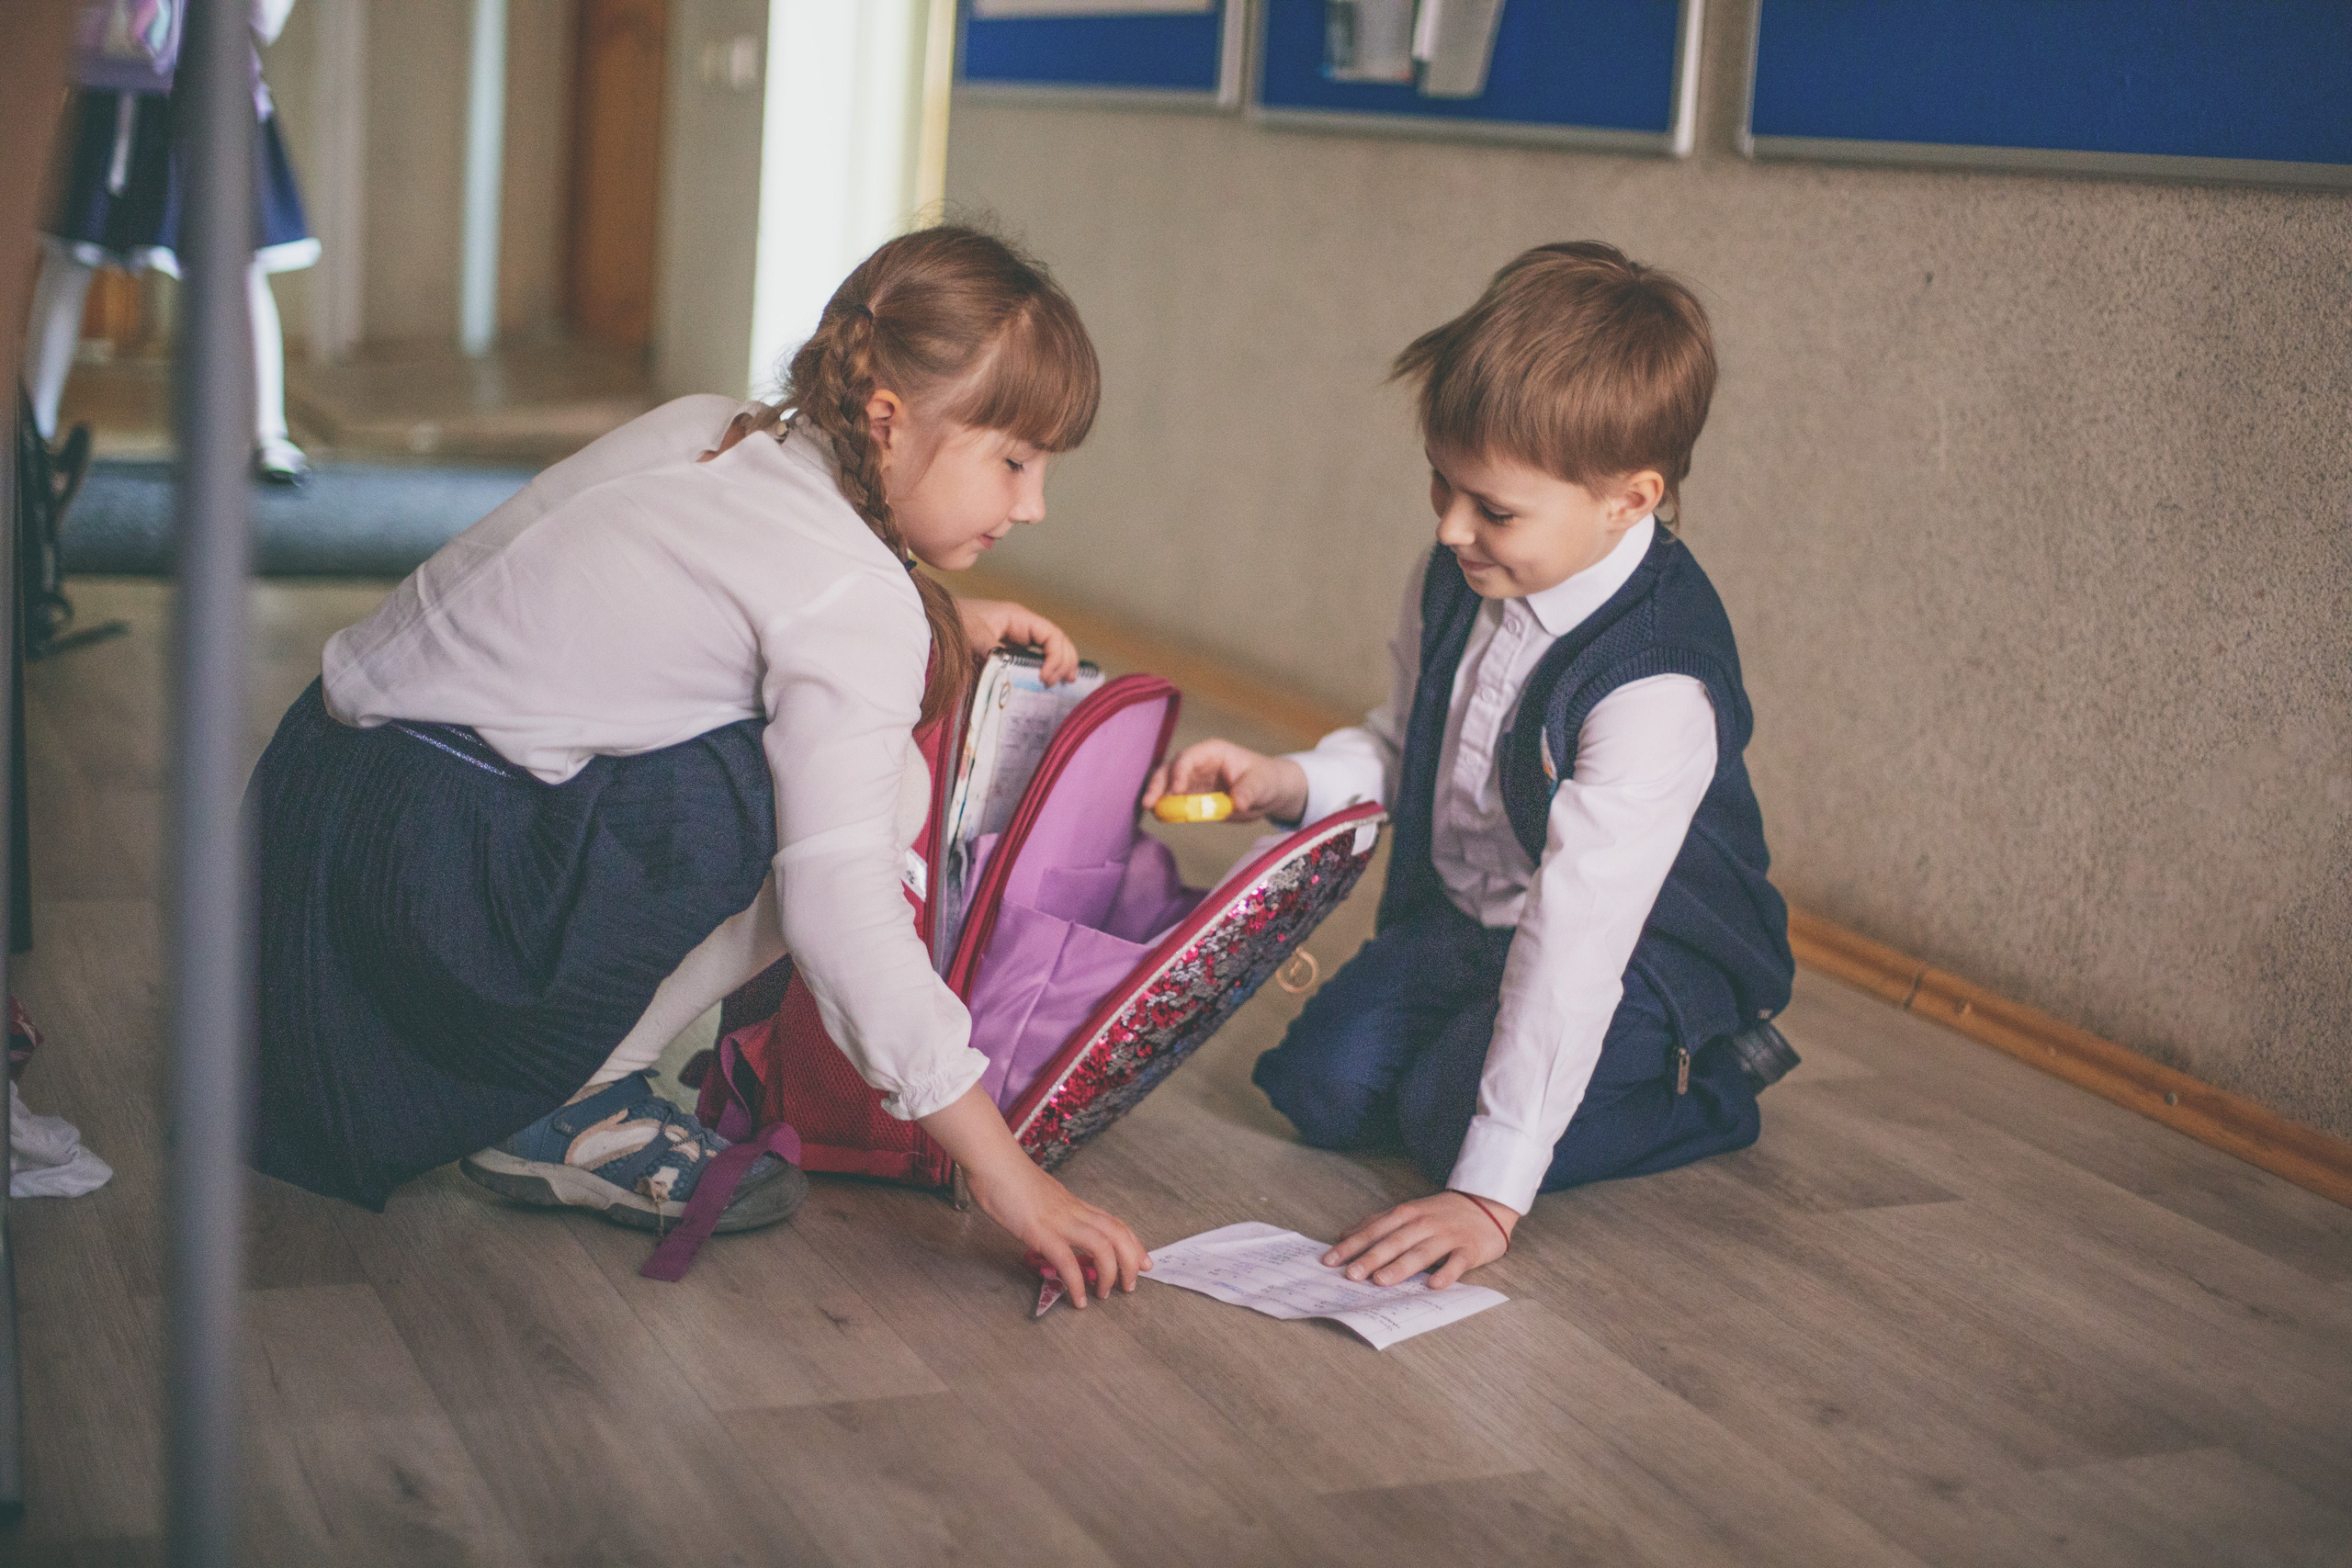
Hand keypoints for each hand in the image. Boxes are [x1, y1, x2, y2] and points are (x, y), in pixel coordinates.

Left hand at [958, 598, 1078, 684]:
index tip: (1045, 677)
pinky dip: (1046, 666)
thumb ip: (994, 652)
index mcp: (1019, 618)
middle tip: (1064, 682)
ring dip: (1060, 663)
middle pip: (1057, 640)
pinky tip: (1048, 679)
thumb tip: (1011, 670)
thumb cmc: (955, 622)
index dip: (1056, 656)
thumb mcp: (974, 637)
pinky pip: (1035, 656)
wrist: (935, 621)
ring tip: (1066, 682)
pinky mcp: (1009, 647)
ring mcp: (1017, 636)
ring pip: (1049, 648)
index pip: (1051, 635)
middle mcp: (1022, 626)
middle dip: (1065, 660)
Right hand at [967, 1158, 1147, 1307]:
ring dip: (1109, 1273)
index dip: (1133, 1244)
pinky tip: (1078, 1300)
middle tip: (1130, 1285)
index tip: (1144, 1261)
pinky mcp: (1041, 1232)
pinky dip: (1077, 1284)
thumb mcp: (1038, 1197)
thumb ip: (1050, 1211)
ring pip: (1102, 1246)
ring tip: (1105, 1294)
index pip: (1114, 1223)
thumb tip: (1051, 1227)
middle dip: (1131, 1261)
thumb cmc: (1008, 1176)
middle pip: (1117, 1234)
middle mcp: (1073, 1212)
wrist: (992, 1160)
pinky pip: (1067, 1261)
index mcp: (1073, 1204)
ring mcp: (1059, 1221)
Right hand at [1143, 739, 1309, 823]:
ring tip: (1152, 812)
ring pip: (1167, 785)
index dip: (1179, 771)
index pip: (1189, 757)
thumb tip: (1238, 802)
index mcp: (1212, 752)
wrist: (1267, 793)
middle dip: (1158, 784)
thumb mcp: (1262, 784)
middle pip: (1170, 769)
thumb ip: (1248, 791)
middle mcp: (1198, 763)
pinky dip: (1167, 808)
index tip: (1177, 790)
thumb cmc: (1265, 780)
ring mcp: (1193, 780)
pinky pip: (1175, 801)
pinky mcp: (1192, 797)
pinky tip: (1162, 817)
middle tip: (1149, 803)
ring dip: (1158, 797)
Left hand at [1322, 1190, 1515, 1289]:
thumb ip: (1378, 1223)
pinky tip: (1433, 1285)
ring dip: (1400, 1267)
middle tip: (1350, 1275)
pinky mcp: (1469, 1249)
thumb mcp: (1408, 1212)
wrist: (1487, 1204)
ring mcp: (1447, 1236)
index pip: (1374, 1230)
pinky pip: (1457, 1263)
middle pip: (1394, 1241)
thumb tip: (1344, 1235)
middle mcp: (1424, 1223)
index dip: (1352, 1245)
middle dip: (1371, 1258)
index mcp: (1407, 1214)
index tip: (1329, 1260)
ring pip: (1421, 1252)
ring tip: (1381, 1281)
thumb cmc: (1441, 1213)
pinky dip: (1446, 1274)